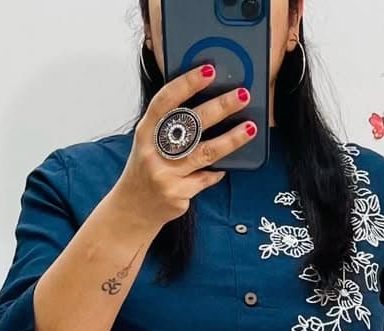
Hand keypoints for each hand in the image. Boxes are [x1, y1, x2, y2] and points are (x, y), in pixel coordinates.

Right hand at [112, 64, 255, 231]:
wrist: (133, 208)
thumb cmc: (147, 168)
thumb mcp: (149, 142)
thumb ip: (169, 125)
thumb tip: (207, 101)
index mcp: (145, 131)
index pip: (166, 101)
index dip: (187, 83)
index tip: (209, 70)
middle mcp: (152, 152)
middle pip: (191, 124)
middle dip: (220, 107)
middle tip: (242, 94)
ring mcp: (165, 175)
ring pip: (205, 153)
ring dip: (231, 139)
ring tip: (251, 128)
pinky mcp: (177, 194)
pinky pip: (205, 179)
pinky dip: (216, 172)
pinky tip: (224, 167)